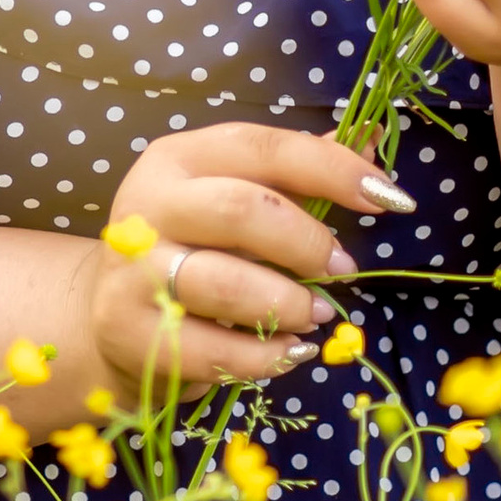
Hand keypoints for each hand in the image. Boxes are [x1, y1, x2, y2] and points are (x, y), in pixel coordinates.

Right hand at [80, 121, 416, 409]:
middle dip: (307, 243)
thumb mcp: (232, 197)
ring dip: (289, 303)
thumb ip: (297, 176)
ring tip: (315, 314)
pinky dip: (267, 356)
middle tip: (342, 269)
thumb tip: (372, 144)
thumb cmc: (193, 248)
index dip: (332, 169)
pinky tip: (289, 351)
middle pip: (241, 210)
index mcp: (179, 158)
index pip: (264, 148)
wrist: (111, 317)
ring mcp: (134, 272)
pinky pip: (215, 350)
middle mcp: (149, 206)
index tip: (389, 197)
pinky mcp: (132, 334)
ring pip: (226, 284)